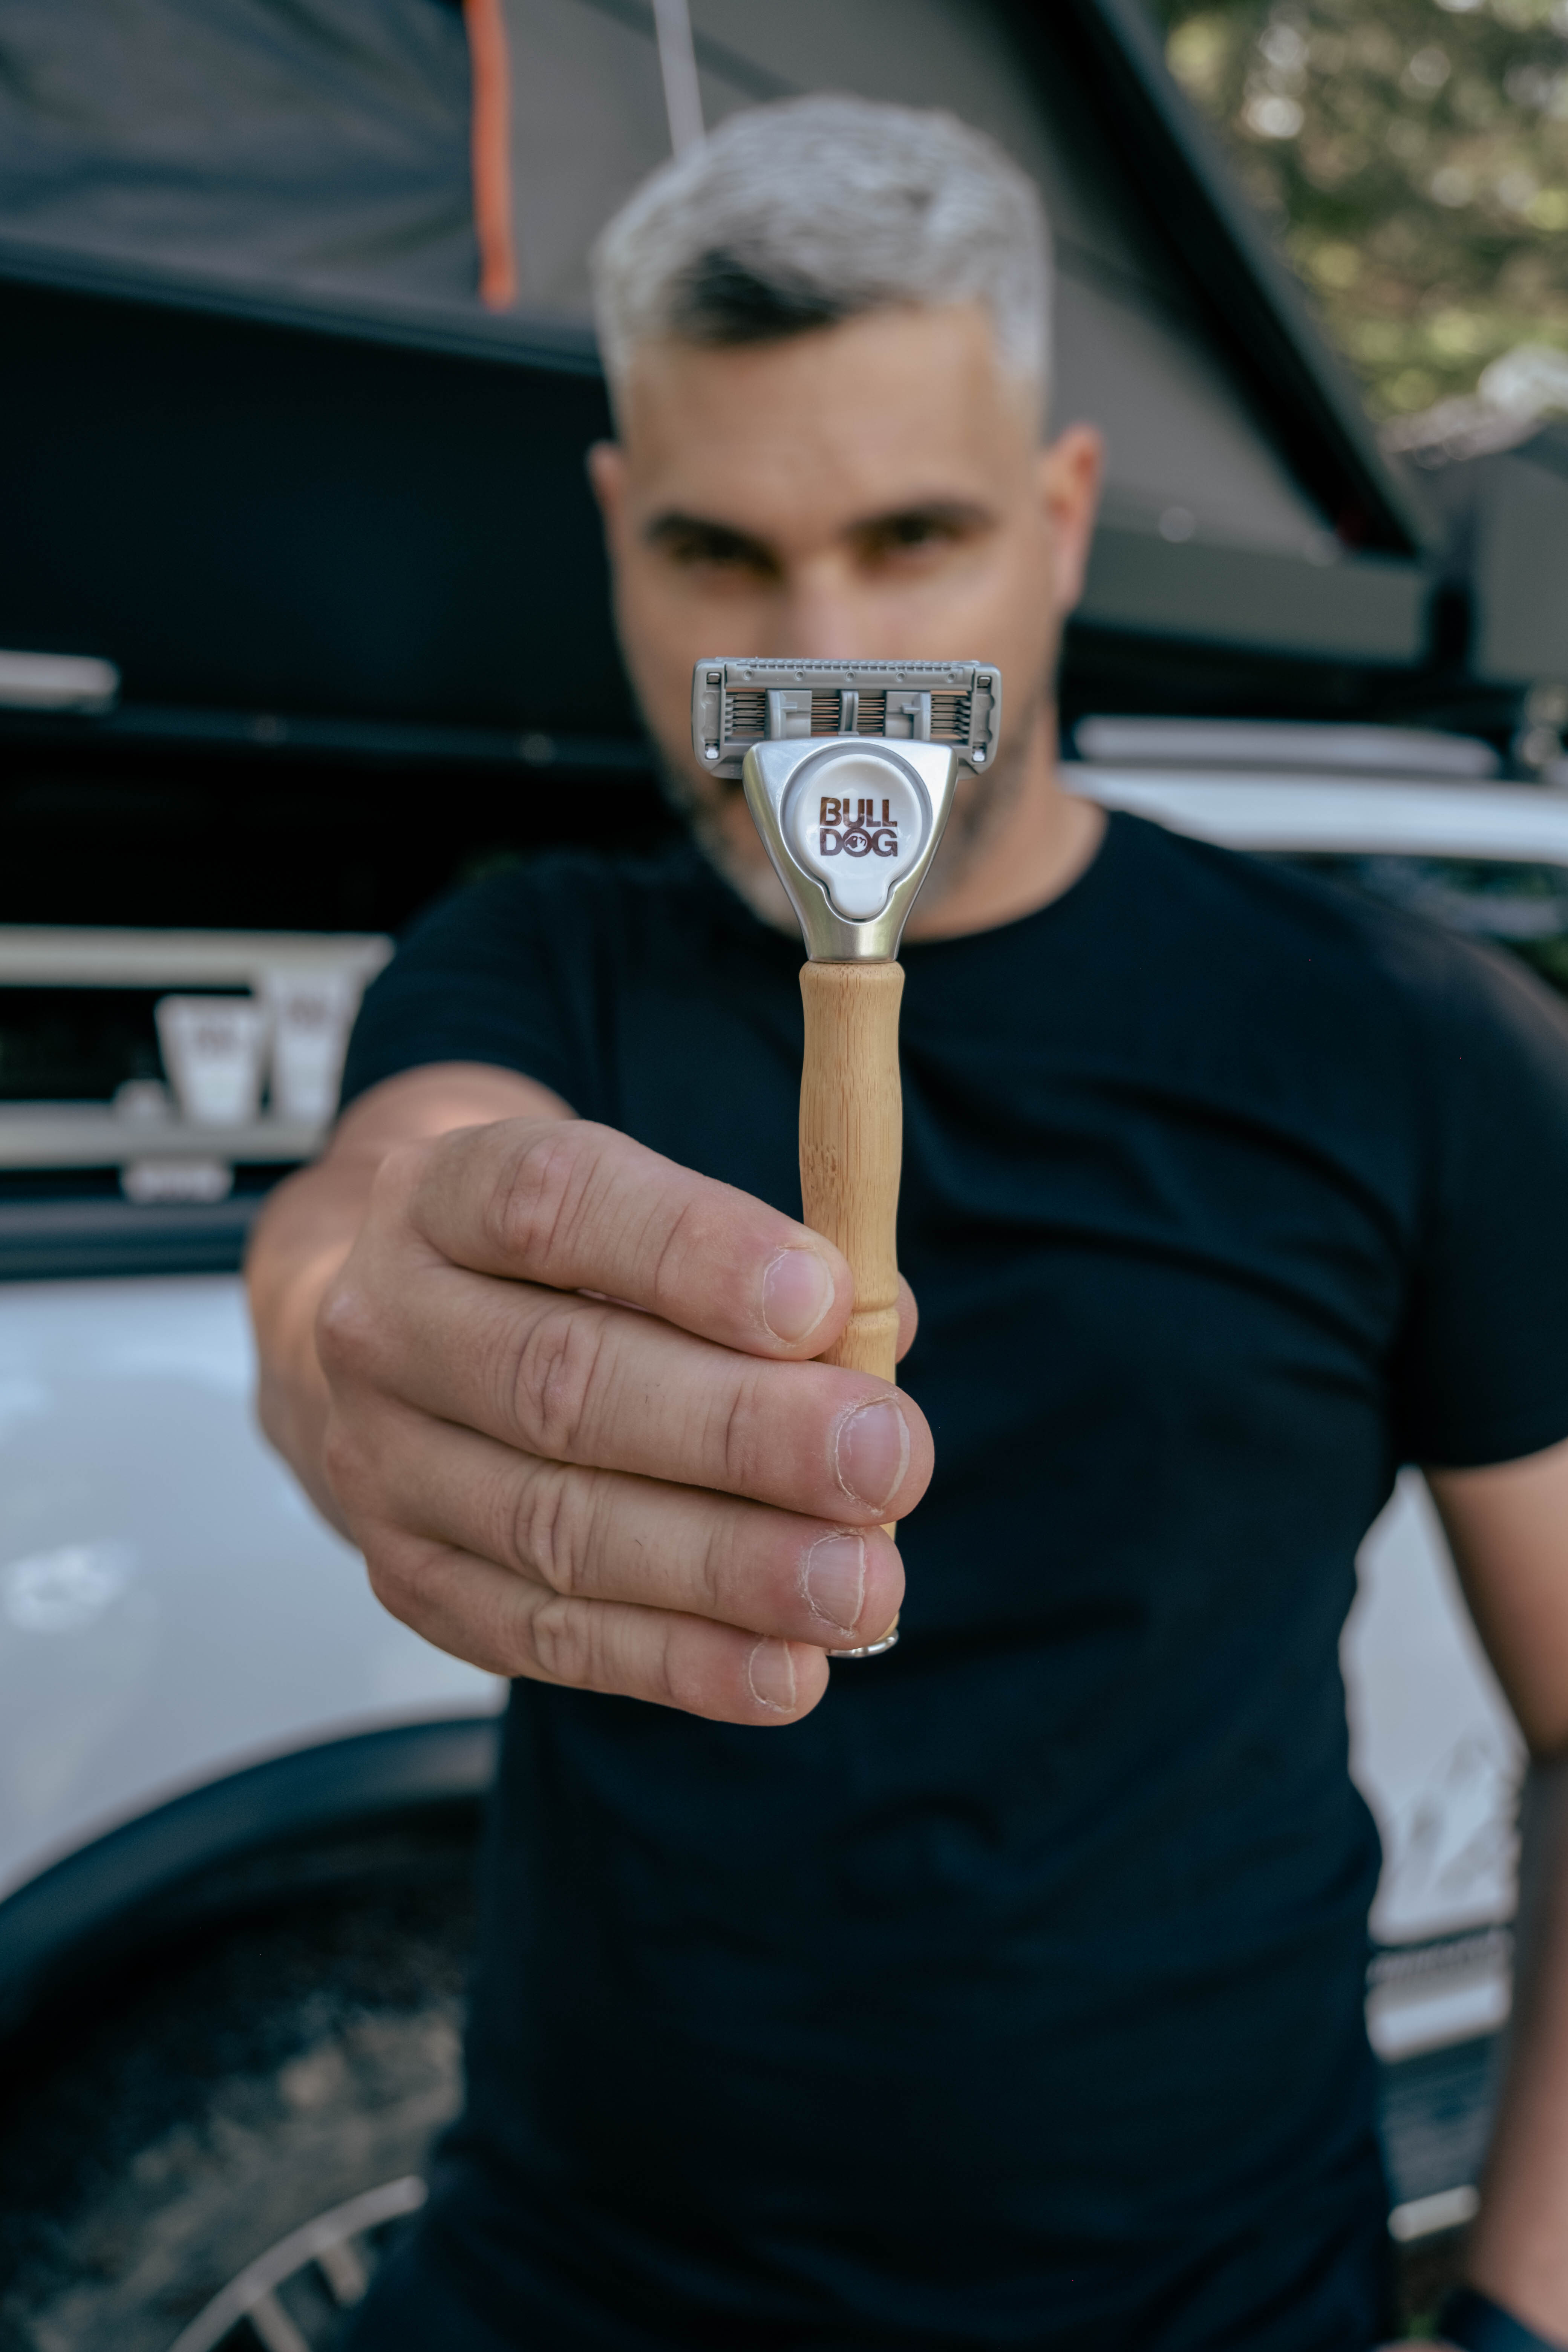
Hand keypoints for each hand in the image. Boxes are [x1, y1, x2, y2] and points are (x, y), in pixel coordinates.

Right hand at [314, 1115, 926, 1724]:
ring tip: (858, 1587)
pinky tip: (786, 1672)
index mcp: (443, 1195)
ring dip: (729, 1567)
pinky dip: (679, 1661)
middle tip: (885, 1462)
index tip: (825, 1302)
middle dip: (743, 1432)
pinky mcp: (412, 1583)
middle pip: (563, 1377)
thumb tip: (881, 1339)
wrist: (411, 1348)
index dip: (692, 1252)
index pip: (554, 1204)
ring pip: (559, 1525)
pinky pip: (547, 1637)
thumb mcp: (654, 1220)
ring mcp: (383, 1465)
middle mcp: (388, 1325)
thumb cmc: (578, 1271)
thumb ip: (773, 1268)